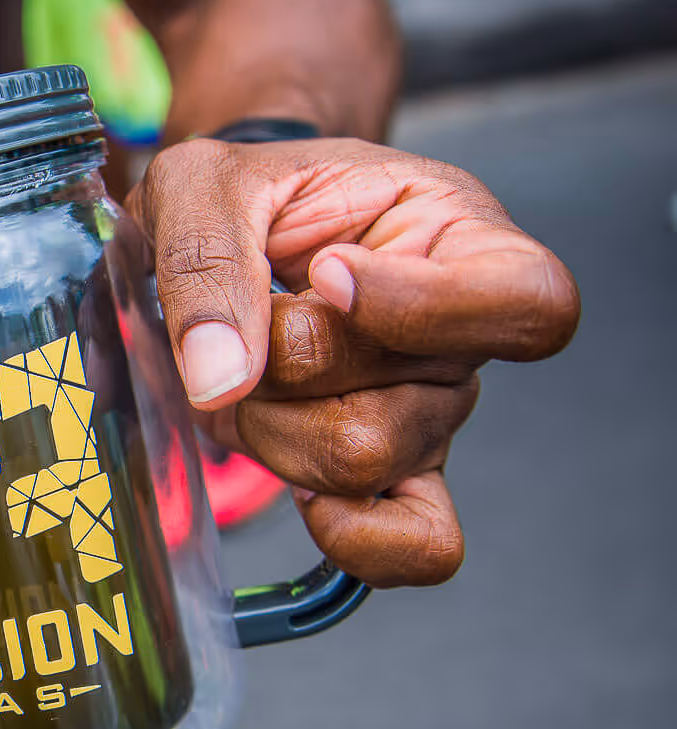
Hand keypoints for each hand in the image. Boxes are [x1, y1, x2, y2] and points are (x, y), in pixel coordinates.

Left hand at [130, 136, 578, 586]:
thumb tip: (219, 379)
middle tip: (245, 322)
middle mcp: (463, 338)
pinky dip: (354, 537)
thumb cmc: (241, 195)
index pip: (527, 301)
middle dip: (285, 375)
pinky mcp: (392, 471)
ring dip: (269, 426)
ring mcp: (430, 414)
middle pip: (393, 410)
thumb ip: (206, 262)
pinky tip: (303, 493)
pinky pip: (414, 544)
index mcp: (459, 237)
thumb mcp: (203, 184)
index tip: (327, 274)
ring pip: (359, 464)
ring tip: (248, 373)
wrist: (229, 230)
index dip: (422, 308)